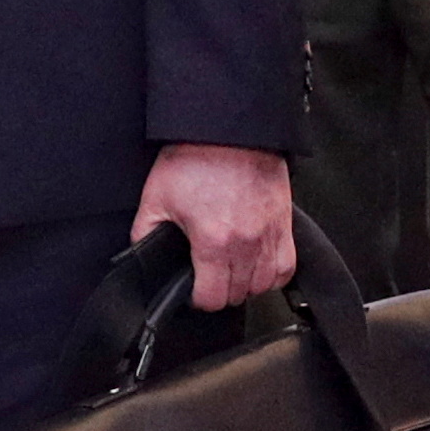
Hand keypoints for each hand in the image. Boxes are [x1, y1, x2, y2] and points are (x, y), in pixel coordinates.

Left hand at [133, 142, 295, 312]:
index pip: (212, 298)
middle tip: (207, 278)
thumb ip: (145, 234)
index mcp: (213, 241)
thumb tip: (143, 256)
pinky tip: (257, 265)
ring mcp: (270, 235)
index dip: (198, 299)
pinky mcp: (284, 224)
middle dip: (220, 292)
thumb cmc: (194, 159)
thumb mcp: (155, 199)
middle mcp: (247, 244)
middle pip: (238, 294)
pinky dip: (273, 273)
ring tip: (230, 273)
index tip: (192, 291)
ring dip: (246, 285)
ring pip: (264, 284)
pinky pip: (286, 267)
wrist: (230, 131)